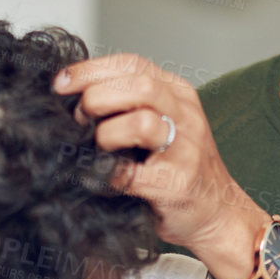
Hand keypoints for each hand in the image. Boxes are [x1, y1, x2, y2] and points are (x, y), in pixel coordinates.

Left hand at [53, 53, 267, 278]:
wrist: (218, 214)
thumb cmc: (179, 170)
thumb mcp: (163, 123)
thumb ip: (130, 105)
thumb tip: (75, 95)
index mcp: (178, 93)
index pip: (132, 64)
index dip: (91, 70)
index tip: (61, 83)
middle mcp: (186, 115)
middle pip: (137, 86)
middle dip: (96, 99)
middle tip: (80, 120)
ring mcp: (186, 149)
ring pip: (142, 123)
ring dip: (106, 136)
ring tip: (101, 150)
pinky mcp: (177, 183)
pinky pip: (131, 173)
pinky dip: (108, 175)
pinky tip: (104, 178)